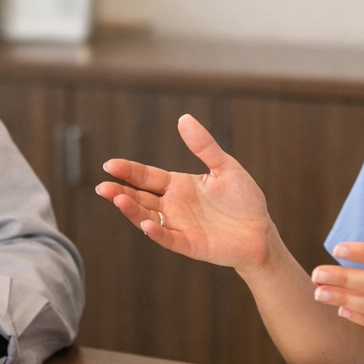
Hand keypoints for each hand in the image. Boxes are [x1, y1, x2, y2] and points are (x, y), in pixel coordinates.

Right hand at [96, 114, 277, 273]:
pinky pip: (168, 238)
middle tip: (102, 186)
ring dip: (132, 210)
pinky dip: (156, 232)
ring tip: (117, 199)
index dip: (128, 171)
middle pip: (139, 197)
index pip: (147, 176)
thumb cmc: (244, 200)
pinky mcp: (189, 245)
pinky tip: (146, 223)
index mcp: (179, 186)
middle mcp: (173, 206)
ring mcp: (179, 226)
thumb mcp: (225, 167)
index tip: (109, 165)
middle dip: (120, 191)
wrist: (261, 233)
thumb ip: (204, 146)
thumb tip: (184, 119)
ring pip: (147, 217)